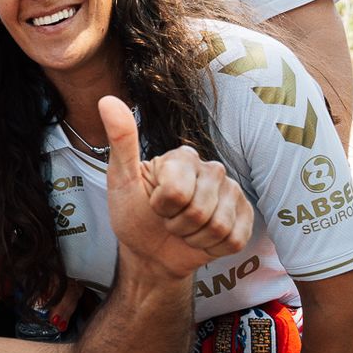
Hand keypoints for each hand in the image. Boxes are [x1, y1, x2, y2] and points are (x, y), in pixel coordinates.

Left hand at [101, 95, 251, 279]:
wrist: (151, 252)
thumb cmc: (134, 214)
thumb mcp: (121, 180)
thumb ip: (121, 141)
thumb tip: (107, 99)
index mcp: (183, 157)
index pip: (176, 192)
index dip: (160, 208)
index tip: (153, 204)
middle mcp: (212, 169)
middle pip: (200, 211)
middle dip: (177, 225)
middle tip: (168, 220)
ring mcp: (233, 193)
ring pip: (219, 228)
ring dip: (194, 238)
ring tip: (184, 229)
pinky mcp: (246, 216)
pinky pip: (235, 240)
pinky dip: (212, 248)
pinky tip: (202, 239)